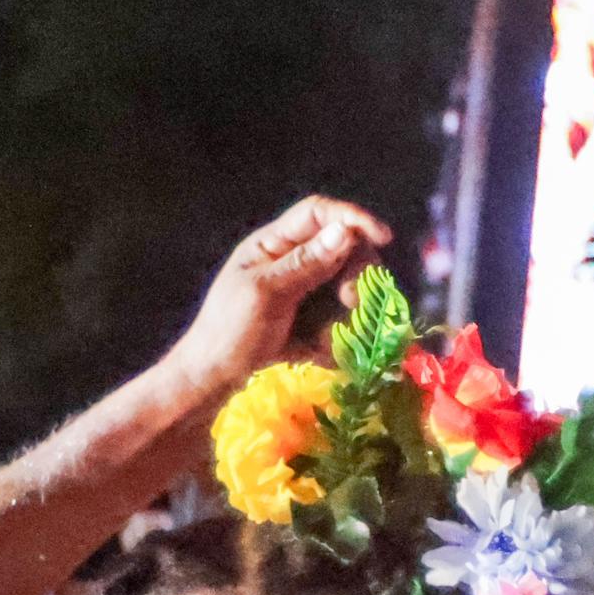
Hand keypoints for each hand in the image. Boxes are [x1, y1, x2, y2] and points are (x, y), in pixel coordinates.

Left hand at [162, 196, 390, 405]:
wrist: (210, 380)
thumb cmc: (228, 331)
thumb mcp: (265, 293)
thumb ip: (305, 264)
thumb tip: (344, 233)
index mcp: (272, 245)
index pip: (317, 214)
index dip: (351, 219)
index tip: (383, 238)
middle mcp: (289, 263)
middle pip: (340, 250)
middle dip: (354, 273)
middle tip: (352, 301)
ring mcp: (299, 293)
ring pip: (343, 289)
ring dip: (346, 312)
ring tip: (330, 337)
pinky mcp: (305, 323)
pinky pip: (335, 322)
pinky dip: (334, 338)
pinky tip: (321, 354)